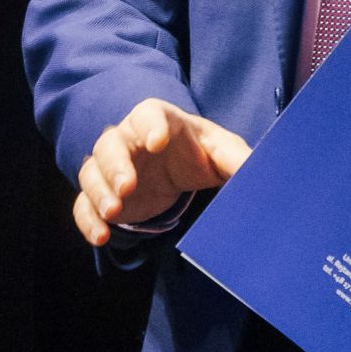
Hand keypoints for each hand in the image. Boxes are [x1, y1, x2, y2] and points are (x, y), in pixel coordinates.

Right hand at [72, 99, 250, 247]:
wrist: (179, 170)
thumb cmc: (200, 153)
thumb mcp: (223, 153)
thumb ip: (239, 160)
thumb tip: (266, 174)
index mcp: (159, 122)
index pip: (148, 115)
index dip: (150, 126)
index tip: (156, 142)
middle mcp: (128, 140)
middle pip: (109, 144)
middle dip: (114, 166)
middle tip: (126, 188)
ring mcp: (111, 169)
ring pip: (91, 173)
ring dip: (98, 193)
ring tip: (113, 214)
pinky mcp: (104, 196)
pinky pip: (83, 204)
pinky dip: (88, 220)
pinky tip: (101, 236)